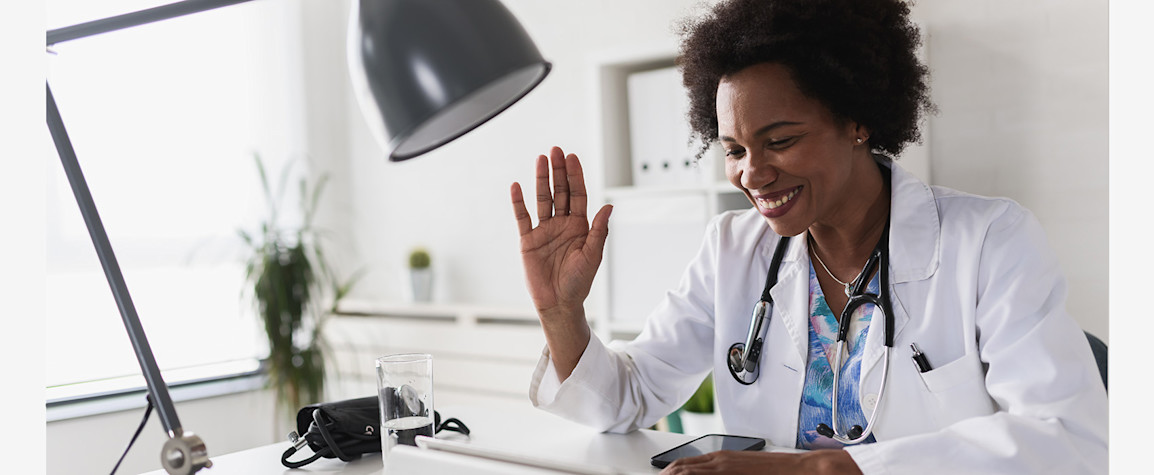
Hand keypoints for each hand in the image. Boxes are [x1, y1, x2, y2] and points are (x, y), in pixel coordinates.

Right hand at [510, 147, 611, 376]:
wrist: (558, 304)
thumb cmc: (578, 283)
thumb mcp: (592, 256)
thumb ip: (599, 231)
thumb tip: (609, 206)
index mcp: (580, 227)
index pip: (578, 195)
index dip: (576, 176)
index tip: (573, 158)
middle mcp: (562, 224)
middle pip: (560, 191)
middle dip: (559, 171)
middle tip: (556, 150)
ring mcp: (544, 230)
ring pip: (543, 199)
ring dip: (542, 179)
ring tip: (541, 159)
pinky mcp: (528, 240)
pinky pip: (523, 217)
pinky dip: (519, 202)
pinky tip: (517, 186)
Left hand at [660, 449, 860, 474]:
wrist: (800, 468)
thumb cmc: (775, 471)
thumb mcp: (743, 468)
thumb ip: (723, 472)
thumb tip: (708, 473)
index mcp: (721, 458)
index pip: (683, 465)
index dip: (669, 473)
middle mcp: (719, 461)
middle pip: (680, 469)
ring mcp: (725, 468)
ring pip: (687, 473)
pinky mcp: (732, 474)